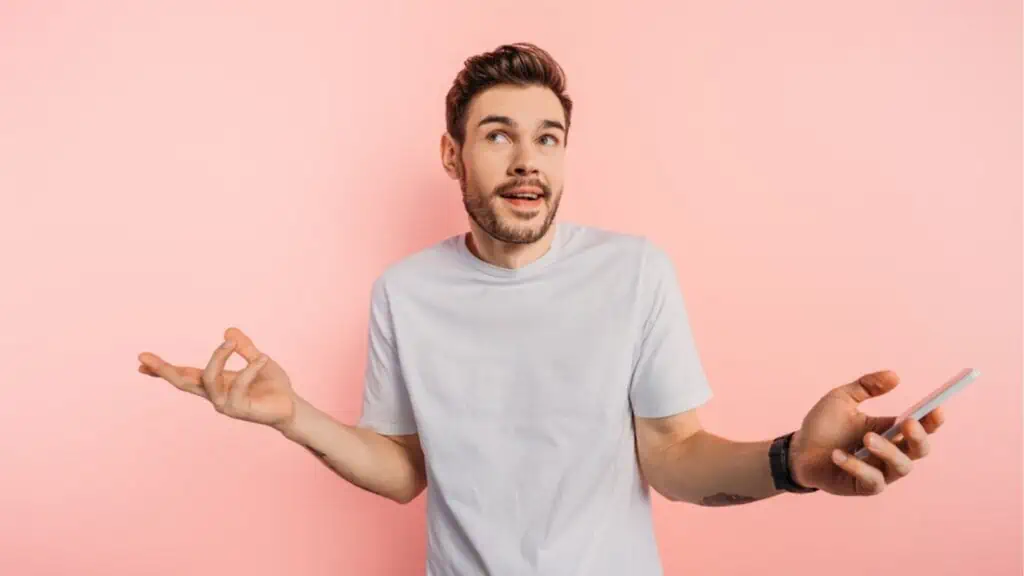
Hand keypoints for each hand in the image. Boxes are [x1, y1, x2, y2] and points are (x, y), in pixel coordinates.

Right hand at [138, 327, 296, 428]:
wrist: (291, 407)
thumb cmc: (272, 386)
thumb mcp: (257, 360)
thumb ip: (244, 348)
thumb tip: (228, 330)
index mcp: (216, 383)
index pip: (185, 375)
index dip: (164, 369)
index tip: (141, 360)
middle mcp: (216, 395)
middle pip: (183, 383)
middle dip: (164, 370)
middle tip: (144, 358)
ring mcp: (226, 404)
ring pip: (209, 380)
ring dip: (218, 358)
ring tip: (231, 343)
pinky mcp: (240, 410)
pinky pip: (239, 386)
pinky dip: (250, 369)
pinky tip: (263, 358)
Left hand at [788, 370, 945, 495]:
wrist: (798, 450)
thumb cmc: (823, 425)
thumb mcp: (841, 398)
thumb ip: (866, 386)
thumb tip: (895, 375)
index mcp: (890, 431)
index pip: (920, 427)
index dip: (932, 420)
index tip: (936, 408)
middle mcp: (890, 453)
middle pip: (919, 450)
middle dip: (919, 437)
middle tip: (907, 423)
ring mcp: (879, 472)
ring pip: (901, 467)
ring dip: (888, 451)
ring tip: (867, 438)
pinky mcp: (863, 487)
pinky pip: (872, 480)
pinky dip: (857, 466)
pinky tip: (837, 454)